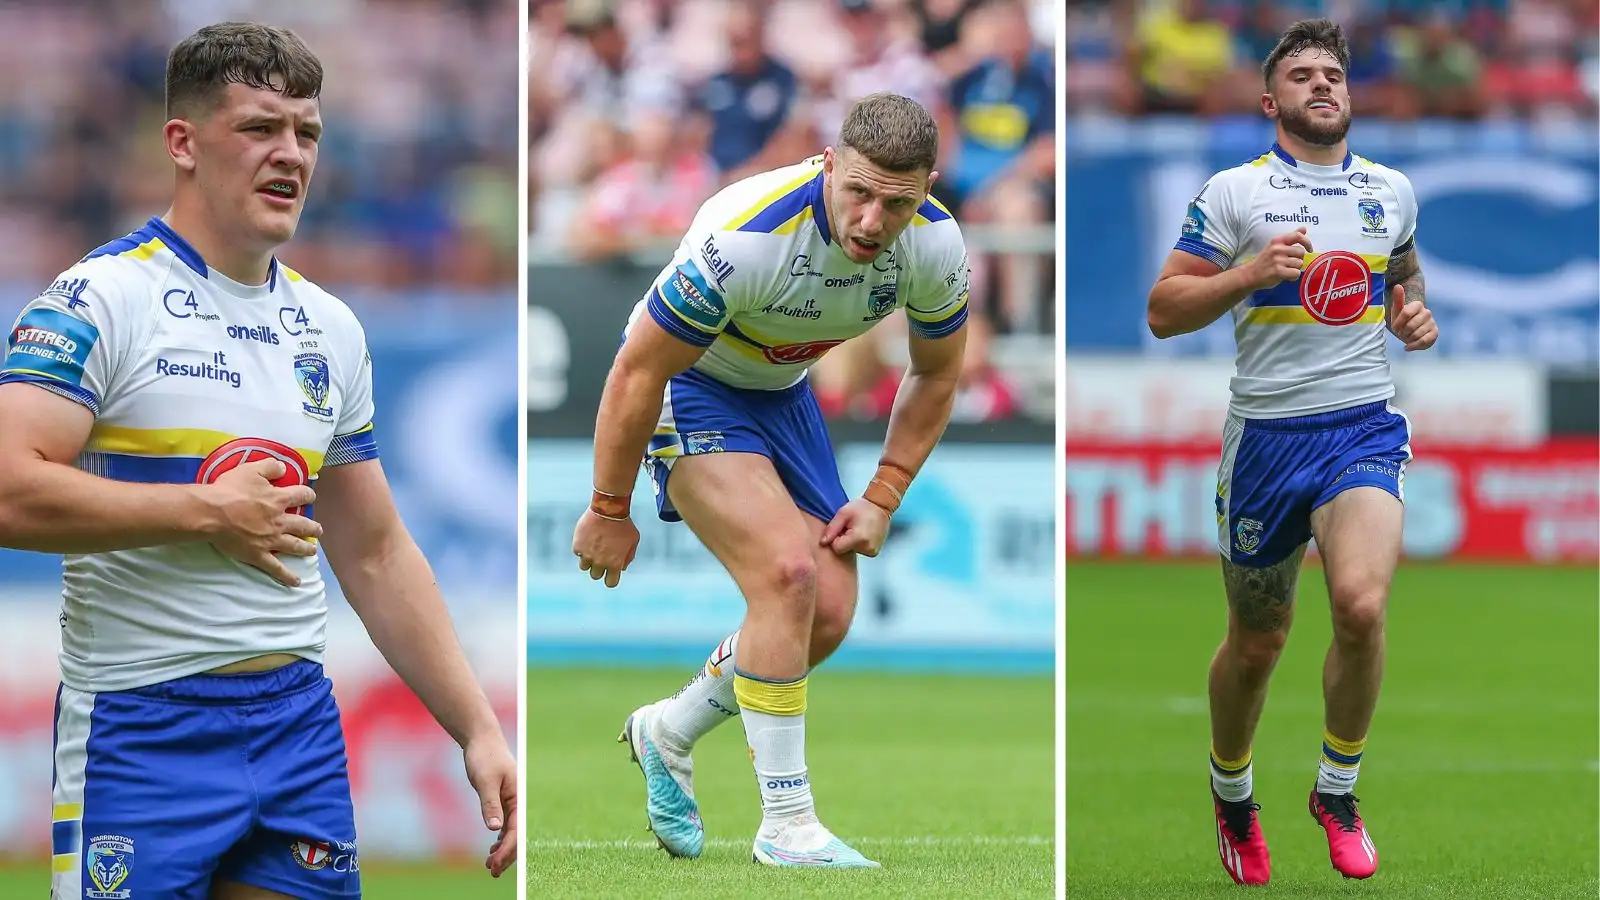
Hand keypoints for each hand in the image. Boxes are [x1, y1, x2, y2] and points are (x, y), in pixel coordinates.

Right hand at [205, 458, 319, 586]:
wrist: (211, 513)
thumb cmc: (229, 490)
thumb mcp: (250, 470)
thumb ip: (270, 467)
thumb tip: (284, 467)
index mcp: (279, 500)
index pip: (302, 495)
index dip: (308, 495)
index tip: (310, 496)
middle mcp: (279, 521)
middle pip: (303, 524)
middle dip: (312, 527)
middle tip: (318, 530)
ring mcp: (271, 540)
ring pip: (295, 545)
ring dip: (306, 548)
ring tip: (312, 551)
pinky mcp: (259, 554)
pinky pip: (276, 568)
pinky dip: (287, 576)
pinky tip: (297, 582)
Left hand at [463, 729, 517, 877]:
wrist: (482, 739)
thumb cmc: (484, 757)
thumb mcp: (485, 780)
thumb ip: (490, 804)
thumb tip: (495, 829)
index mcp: (518, 797)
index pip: (516, 830)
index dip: (507, 850)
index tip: (495, 864)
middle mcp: (518, 801)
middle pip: (517, 835)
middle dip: (507, 855)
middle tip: (491, 871)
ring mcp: (511, 801)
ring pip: (512, 831)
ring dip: (503, 850)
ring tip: (490, 865)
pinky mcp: (503, 799)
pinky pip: (506, 824)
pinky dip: (501, 838)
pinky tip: (493, 847)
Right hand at [572, 509, 639, 587]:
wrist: (608, 509)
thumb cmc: (624, 524)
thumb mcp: (633, 541)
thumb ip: (628, 556)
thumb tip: (621, 568)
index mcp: (615, 564)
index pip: (610, 583)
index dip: (611, 579)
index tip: (610, 573)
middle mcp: (600, 562)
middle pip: (596, 575)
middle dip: (599, 568)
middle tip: (602, 556)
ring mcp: (587, 555)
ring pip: (584, 567)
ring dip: (588, 560)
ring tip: (594, 547)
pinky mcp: (578, 546)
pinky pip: (578, 553)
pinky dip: (582, 548)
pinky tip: (589, 537)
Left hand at [819, 498, 891, 557]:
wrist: (880, 507)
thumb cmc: (861, 508)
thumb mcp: (843, 514)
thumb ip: (832, 528)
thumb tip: (823, 543)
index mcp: (859, 538)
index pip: (836, 548)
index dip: (836, 538)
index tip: (842, 528)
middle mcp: (867, 548)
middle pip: (844, 550)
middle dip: (843, 540)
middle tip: (851, 527)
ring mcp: (872, 552)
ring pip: (850, 551)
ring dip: (851, 542)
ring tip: (858, 529)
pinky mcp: (874, 553)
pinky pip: (859, 551)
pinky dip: (858, 544)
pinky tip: (863, 534)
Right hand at [1244, 227, 1313, 289]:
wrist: (1250, 275)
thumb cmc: (1265, 261)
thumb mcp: (1275, 246)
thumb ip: (1290, 238)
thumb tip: (1304, 228)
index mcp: (1277, 240)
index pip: (1298, 236)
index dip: (1307, 242)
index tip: (1309, 249)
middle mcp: (1277, 248)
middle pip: (1301, 253)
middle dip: (1298, 259)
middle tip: (1288, 264)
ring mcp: (1277, 260)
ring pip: (1299, 264)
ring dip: (1295, 269)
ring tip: (1285, 270)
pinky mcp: (1278, 271)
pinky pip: (1296, 273)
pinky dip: (1293, 277)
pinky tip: (1285, 277)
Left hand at [1387, 284, 1436, 350]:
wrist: (1410, 333)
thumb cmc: (1402, 321)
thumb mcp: (1397, 311)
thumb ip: (1398, 299)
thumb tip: (1398, 286)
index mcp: (1417, 305)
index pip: (1406, 313)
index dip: (1397, 323)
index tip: (1394, 327)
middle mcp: (1427, 312)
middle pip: (1410, 325)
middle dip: (1402, 332)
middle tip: (1401, 333)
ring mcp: (1432, 323)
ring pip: (1416, 334)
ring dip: (1407, 339)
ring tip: (1406, 337)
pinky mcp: (1435, 333)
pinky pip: (1423, 341)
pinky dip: (1413, 345)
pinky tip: (1408, 346)